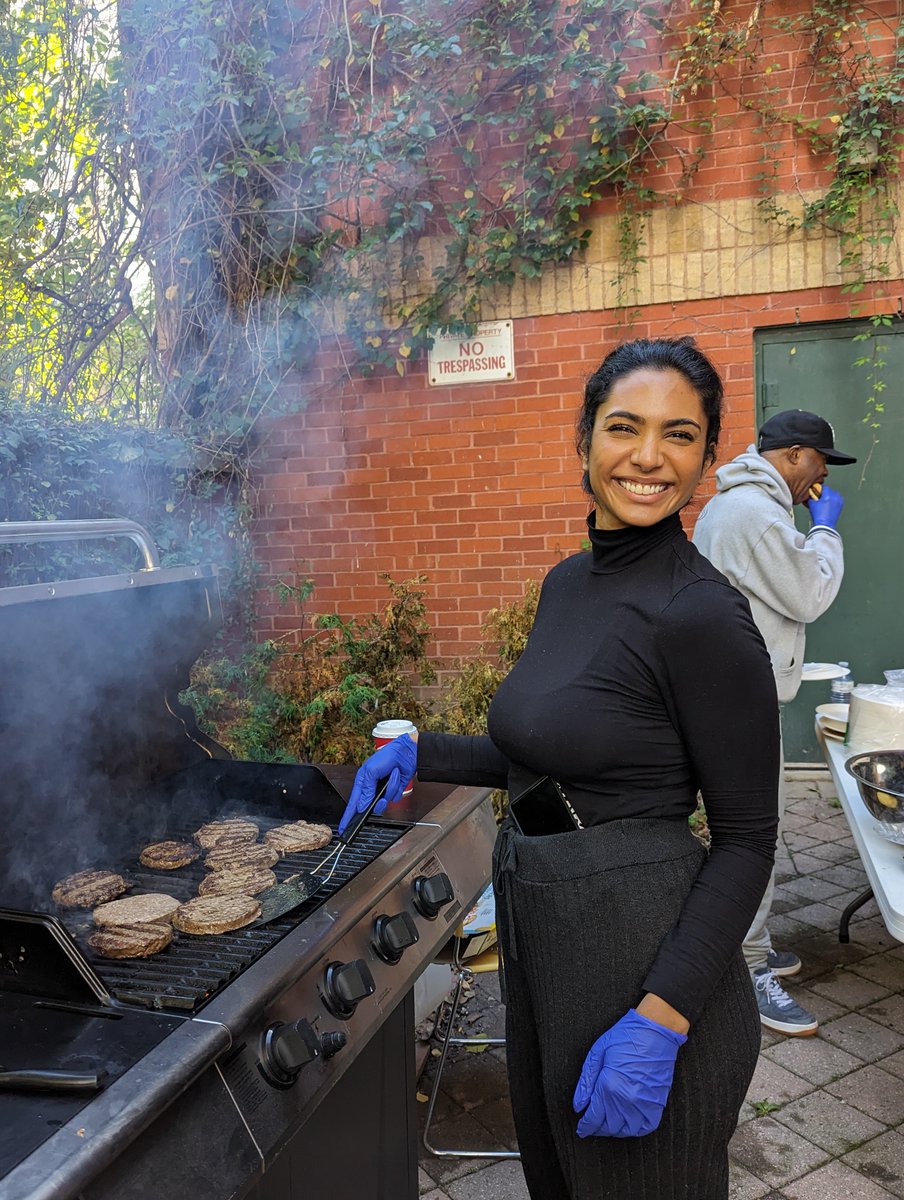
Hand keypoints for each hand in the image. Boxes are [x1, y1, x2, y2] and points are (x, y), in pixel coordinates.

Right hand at [337, 734, 416, 834]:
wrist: (406, 752)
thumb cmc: (387, 756)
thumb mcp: (371, 771)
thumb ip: (366, 790)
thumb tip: (361, 806)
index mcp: (362, 782)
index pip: (353, 803)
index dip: (348, 817)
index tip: (344, 828)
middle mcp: (372, 788)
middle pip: (369, 806)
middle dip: (376, 802)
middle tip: (381, 797)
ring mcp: (383, 790)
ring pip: (384, 802)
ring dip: (389, 789)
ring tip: (392, 777)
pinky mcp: (394, 791)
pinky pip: (394, 797)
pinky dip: (397, 787)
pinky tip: (397, 776)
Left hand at [572, 1008, 686, 1137]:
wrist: (656, 1031)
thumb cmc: (626, 1037)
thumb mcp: (598, 1053)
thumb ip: (586, 1082)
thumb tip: (578, 1105)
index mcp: (608, 1086)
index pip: (593, 1117)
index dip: (585, 1126)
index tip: (581, 1128)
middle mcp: (626, 1099)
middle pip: (607, 1126)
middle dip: (597, 1128)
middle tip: (592, 1125)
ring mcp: (643, 1104)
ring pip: (625, 1131)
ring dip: (614, 1130)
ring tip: (607, 1125)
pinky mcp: (657, 1104)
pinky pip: (645, 1127)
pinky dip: (634, 1130)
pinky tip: (627, 1124)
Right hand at [807, 482, 843, 529]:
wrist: (825, 525)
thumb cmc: (819, 516)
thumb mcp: (812, 505)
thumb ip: (811, 498)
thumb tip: (810, 496)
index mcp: (829, 494)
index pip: (824, 487)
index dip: (818, 489)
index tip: (816, 491)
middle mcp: (836, 497)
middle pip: (829, 491)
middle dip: (824, 493)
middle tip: (819, 498)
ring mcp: (839, 501)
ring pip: (834, 495)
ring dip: (829, 497)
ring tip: (823, 502)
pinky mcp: (841, 506)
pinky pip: (837, 500)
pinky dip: (833, 501)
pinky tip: (827, 506)